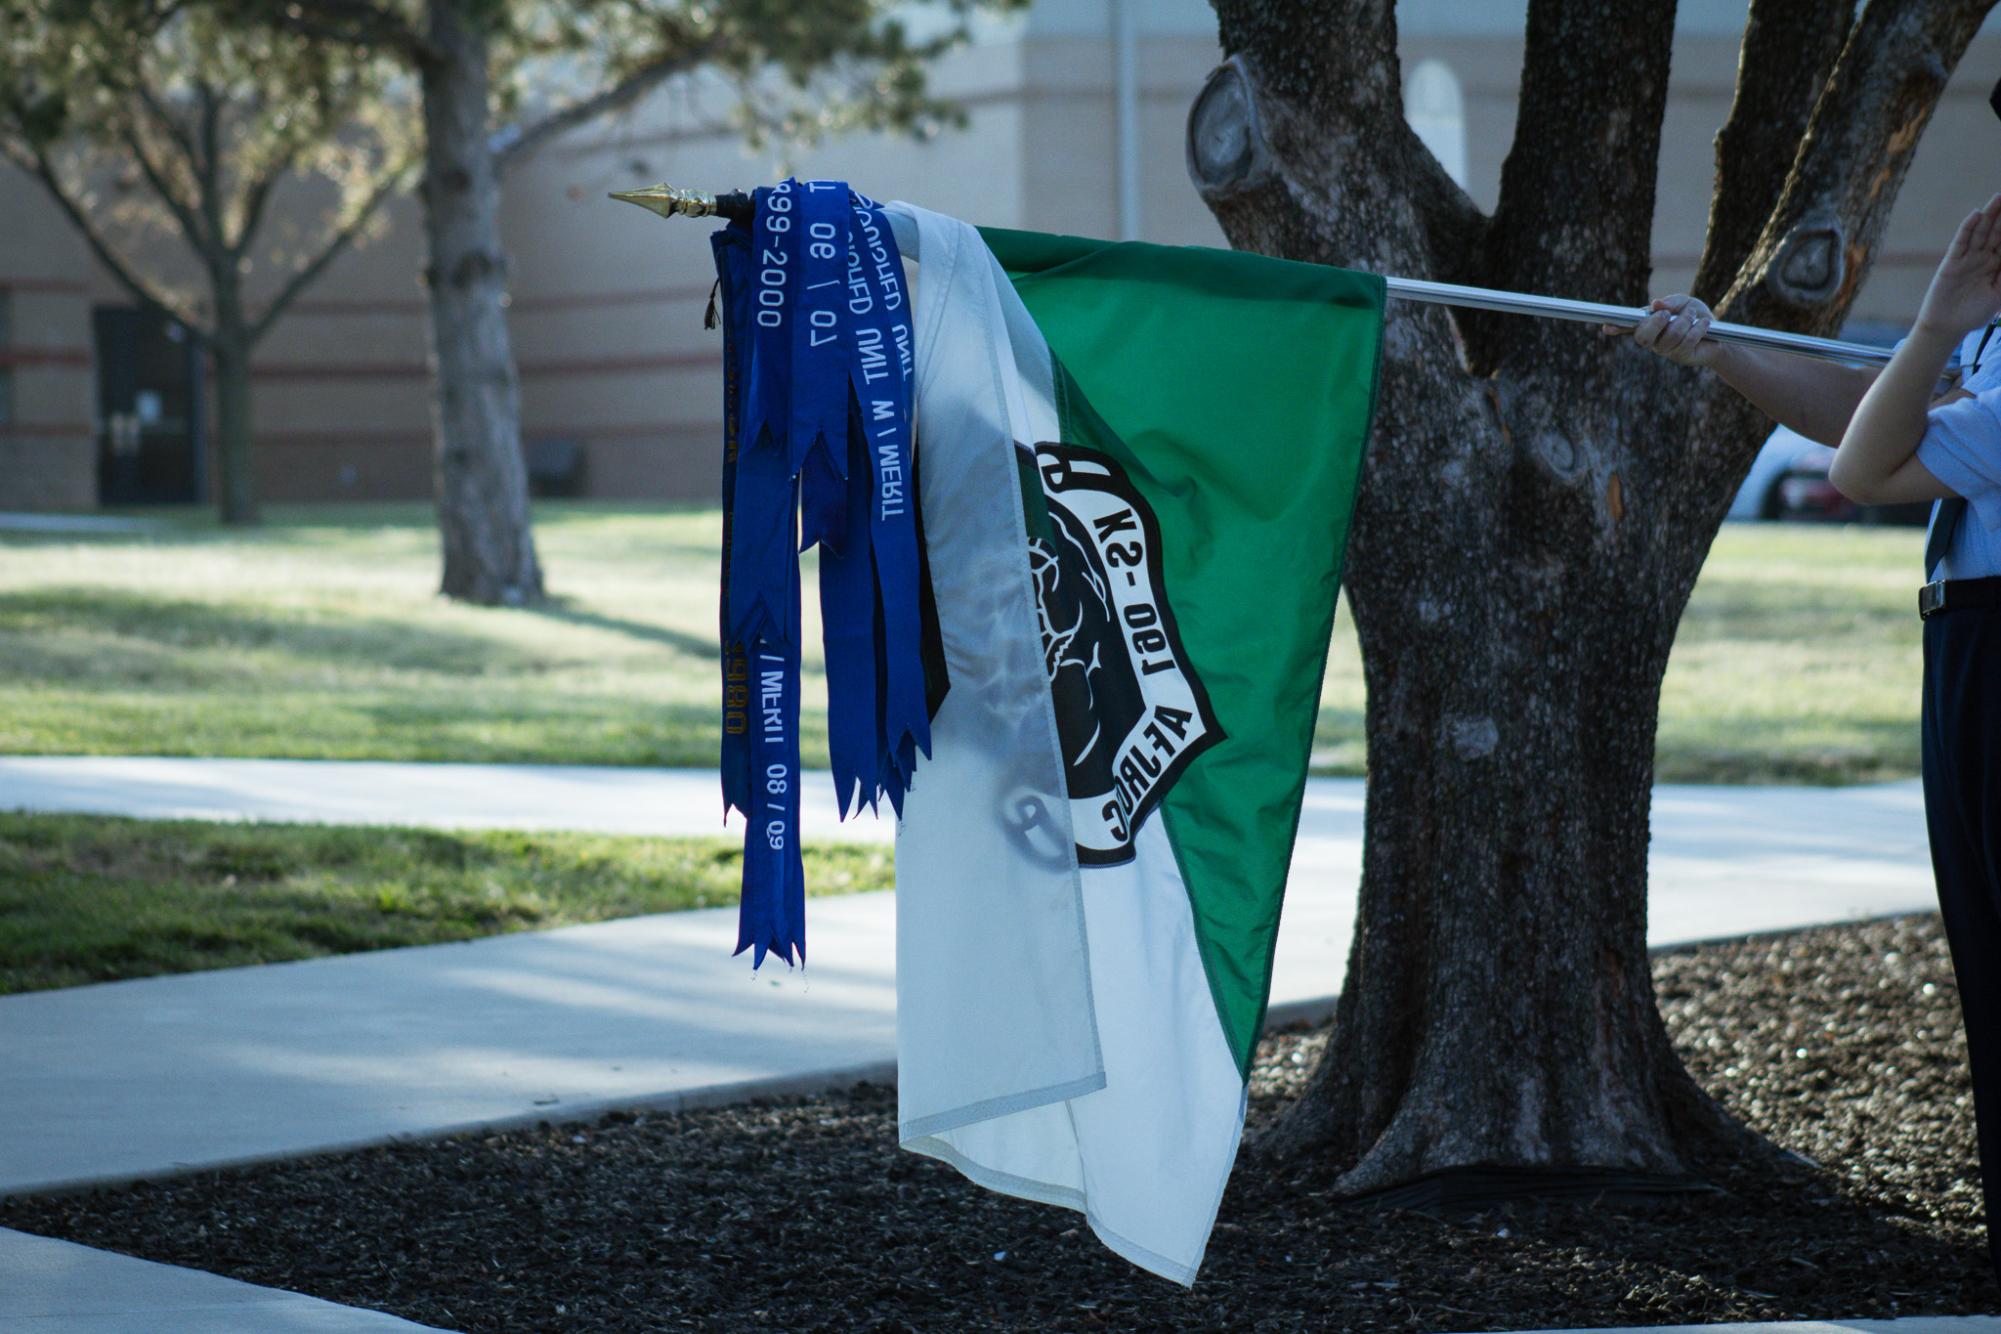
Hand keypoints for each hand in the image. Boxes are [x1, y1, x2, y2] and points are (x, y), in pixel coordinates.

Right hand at [1603, 294, 1718, 367]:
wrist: (1718, 333)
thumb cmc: (1696, 316)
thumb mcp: (1685, 302)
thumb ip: (1671, 302)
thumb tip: (1656, 304)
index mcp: (1648, 324)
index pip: (1629, 326)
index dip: (1617, 327)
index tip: (1607, 326)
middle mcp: (1653, 340)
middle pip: (1642, 337)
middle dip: (1654, 324)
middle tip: (1666, 314)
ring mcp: (1665, 350)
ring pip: (1669, 337)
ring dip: (1684, 321)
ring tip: (1694, 315)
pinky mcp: (1681, 357)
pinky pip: (1686, 342)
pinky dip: (1697, 329)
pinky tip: (1703, 324)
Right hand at [1916, 193, 2000, 338]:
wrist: (1948, 327)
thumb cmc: (1975, 313)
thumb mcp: (1999, 294)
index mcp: (1998, 265)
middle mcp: (1984, 258)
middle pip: (1997, 232)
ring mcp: (1968, 258)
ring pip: (1981, 232)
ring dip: (1990, 215)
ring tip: (1998, 198)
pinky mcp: (1952, 262)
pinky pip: (1961, 242)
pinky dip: (1967, 228)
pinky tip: (1976, 215)